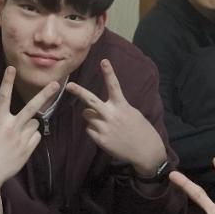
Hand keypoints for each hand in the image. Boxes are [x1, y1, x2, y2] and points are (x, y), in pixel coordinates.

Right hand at [0, 67, 60, 197]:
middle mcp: (12, 127)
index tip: (12, 68)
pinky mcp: (28, 150)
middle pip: (31, 107)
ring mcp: (22, 139)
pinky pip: (36, 137)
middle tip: (56, 84)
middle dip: (45, 94)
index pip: (3, 97)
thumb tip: (17, 121)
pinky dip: (32, 138)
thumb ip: (2, 124)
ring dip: (30, 126)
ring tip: (18, 136)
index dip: (7, 81)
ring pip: (35, 124)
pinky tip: (22, 146)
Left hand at [65, 59, 166, 175]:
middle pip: (91, 101)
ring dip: (91, 116)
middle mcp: (112, 115)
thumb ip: (115, 108)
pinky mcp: (101, 140)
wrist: (145, 152)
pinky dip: (93, 129)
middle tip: (69, 85)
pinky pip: (89, 129)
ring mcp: (105, 128)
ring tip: (104, 122)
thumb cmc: (140, 130)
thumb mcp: (132, 113)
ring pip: (87, 115)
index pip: (114, 86)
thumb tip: (95, 109)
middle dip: (79, 92)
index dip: (109, 72)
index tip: (104, 61)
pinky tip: (105, 133)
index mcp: (122, 106)